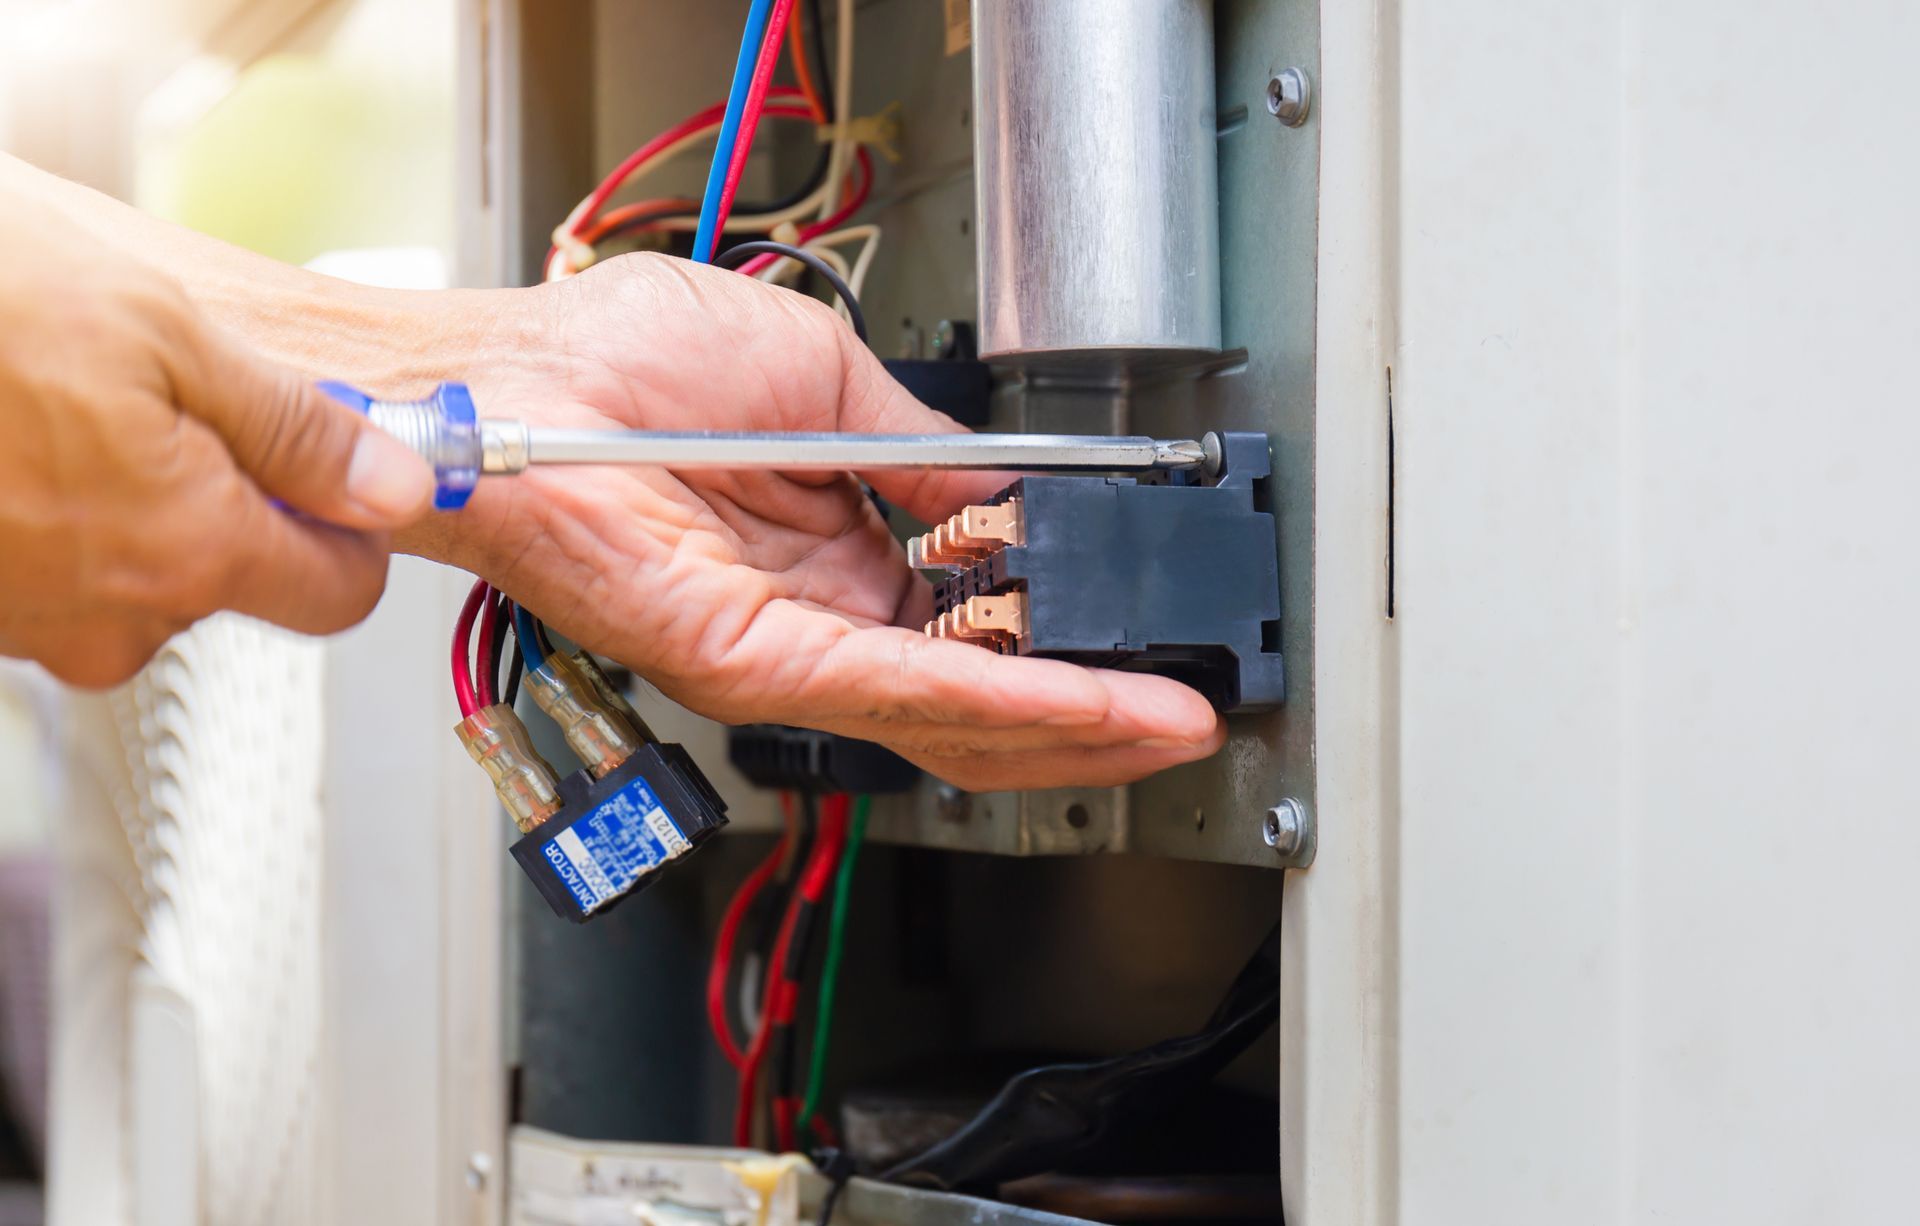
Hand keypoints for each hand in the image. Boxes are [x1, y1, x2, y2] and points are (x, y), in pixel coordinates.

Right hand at [0, 197, 433, 685]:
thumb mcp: (175, 339)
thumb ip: (302, 432)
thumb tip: (401, 487)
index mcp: (191, 553)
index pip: (340, 595)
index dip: (352, 528)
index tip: (339, 475)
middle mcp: (115, 616)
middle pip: (236, 586)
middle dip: (233, 506)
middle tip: (181, 407)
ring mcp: (33, 626)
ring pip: (141, 586)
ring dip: (137, 510)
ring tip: (77, 413)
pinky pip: (59, 582)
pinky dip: (60, 522)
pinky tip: (24, 444)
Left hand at [407, 254, 1224, 789]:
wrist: (527, 381)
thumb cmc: (622, 362)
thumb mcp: (824, 377)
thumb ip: (921, 449)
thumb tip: (1006, 488)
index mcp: (834, 540)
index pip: (969, 618)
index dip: (1061, 629)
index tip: (1140, 620)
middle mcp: (817, 610)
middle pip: (975, 692)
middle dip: (1090, 706)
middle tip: (1182, 704)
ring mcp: (787, 647)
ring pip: (956, 713)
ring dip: (1073, 719)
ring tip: (1166, 720)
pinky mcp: (757, 662)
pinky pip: (903, 691)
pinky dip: (1005, 700)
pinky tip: (1086, 703)